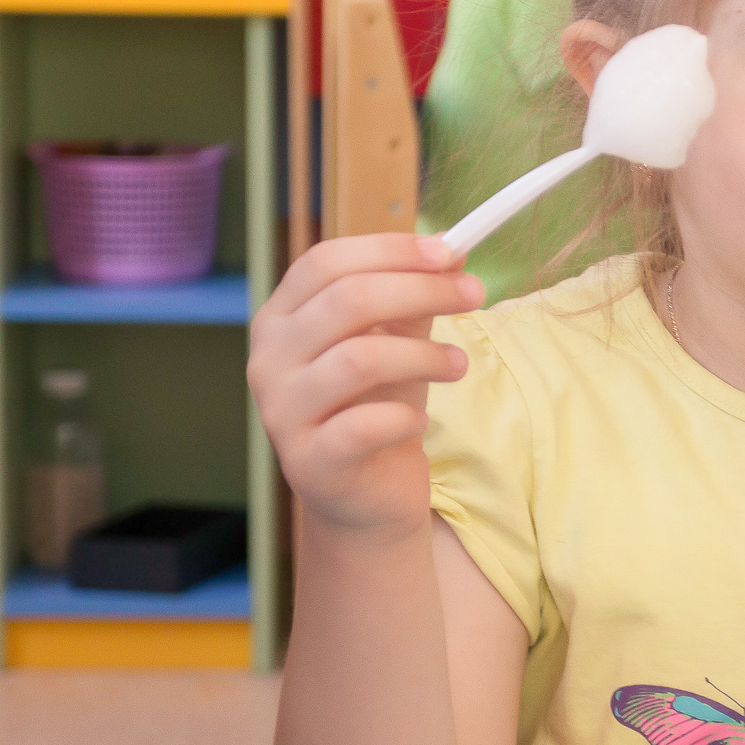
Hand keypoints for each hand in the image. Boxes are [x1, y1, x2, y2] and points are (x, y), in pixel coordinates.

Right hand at [248, 233, 481, 537]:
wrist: (365, 493)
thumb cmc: (377, 406)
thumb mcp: (396, 341)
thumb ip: (414, 297)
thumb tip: (454, 251)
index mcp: (281, 318)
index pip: (325, 263)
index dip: (389, 250)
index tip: (450, 251)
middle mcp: (269, 360)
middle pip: (346, 301)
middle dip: (420, 290)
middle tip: (475, 295)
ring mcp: (282, 411)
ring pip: (358, 359)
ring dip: (423, 356)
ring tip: (460, 366)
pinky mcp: (308, 461)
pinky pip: (363, 425)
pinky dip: (404, 418)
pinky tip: (419, 423)